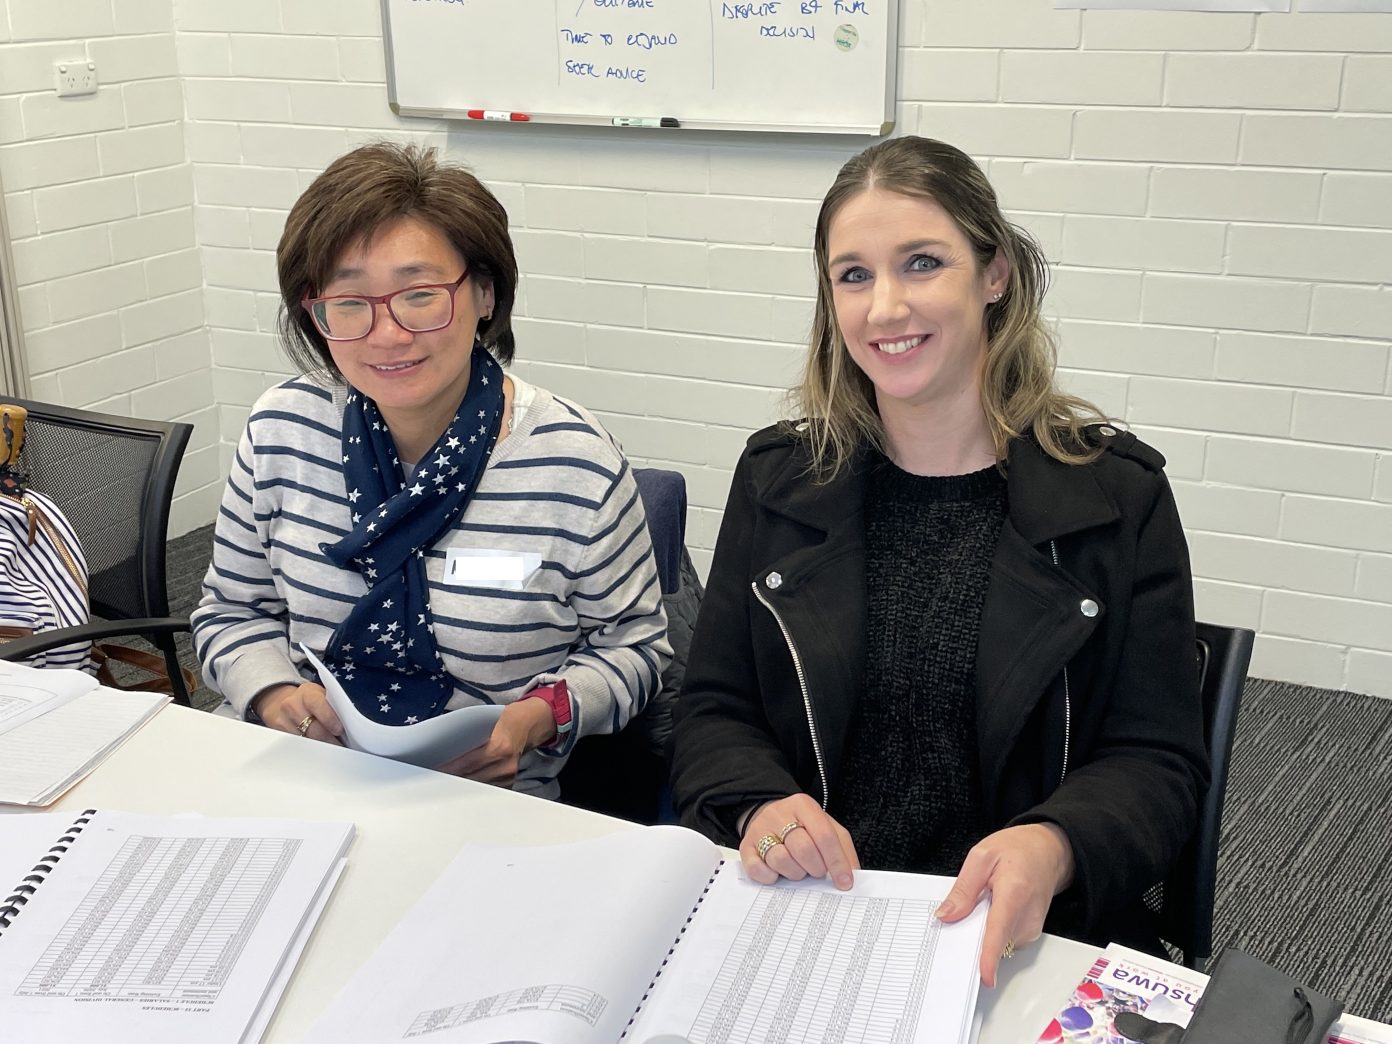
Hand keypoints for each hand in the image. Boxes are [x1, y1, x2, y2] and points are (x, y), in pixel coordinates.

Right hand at [251, 681, 343, 744]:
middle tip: (341, 746)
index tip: (339, 730)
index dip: (330, 719)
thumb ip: (332, 706)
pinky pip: (298, 746)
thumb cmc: (309, 700)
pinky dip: (310, 749)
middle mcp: (292, 705)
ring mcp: (283, 720)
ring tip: (331, 748)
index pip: (318, 705)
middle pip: (313, 729)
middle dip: (330, 740)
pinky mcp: (278, 733)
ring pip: (306, 741)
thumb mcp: (321, 696)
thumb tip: (347, 723)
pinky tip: (317, 749)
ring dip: (321, 746)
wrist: (282, 702)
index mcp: (307, 693)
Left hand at [435, 696, 554, 785]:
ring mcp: (509, 777)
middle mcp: (506, 765)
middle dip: (451, 780)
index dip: (449, 770)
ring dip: (460, 787)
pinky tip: (460, 788)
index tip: (433, 773)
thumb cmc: (507, 720)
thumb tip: (446, 752)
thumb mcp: (489, 722)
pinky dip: (472, 788)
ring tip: (442, 786)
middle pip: (471, 779)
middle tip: (432, 782)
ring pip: (478, 787)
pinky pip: (486, 789)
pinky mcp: (510, 784)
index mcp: (500, 747)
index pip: (468, 763)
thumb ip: (471, 738)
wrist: (531, 724)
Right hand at [739, 794, 858, 890]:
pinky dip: (770, 877)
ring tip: (798, 870)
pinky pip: (757, 869)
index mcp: (803, 805)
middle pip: (803, 848)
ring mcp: (760, 829)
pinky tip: (778, 874)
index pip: (825, 836)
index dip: (837, 862)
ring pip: (780, 860)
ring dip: (795, 873)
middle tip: (817, 872)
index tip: (845, 882)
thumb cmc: (803, 827)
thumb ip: (843, 849)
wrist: (770, 817)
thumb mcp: (827, 828)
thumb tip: (851, 876)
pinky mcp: (746, 846)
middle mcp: (779, 814)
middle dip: (815, 868)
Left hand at [936, 823, 1074, 986]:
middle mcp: (1027, 916)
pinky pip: (1004, 941)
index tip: (984, 976)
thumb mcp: (982, 856)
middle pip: (994, 942)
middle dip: (972, 936)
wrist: (1049, 850)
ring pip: (997, 944)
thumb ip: (963, 889)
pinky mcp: (1031, 934)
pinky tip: (992, 910)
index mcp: (1014, 893)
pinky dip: (992, 931)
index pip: (999, 932)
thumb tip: (946, 916)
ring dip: (982, 932)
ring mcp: (1032, 928)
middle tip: (965, 908)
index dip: (990, 957)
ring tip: (984, 901)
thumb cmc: (1018, 849)